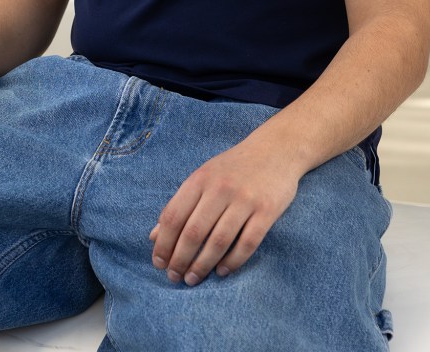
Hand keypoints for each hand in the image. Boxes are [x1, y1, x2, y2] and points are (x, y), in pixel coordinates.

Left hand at [149, 136, 300, 285]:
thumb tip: (154, 236)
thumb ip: (180, 205)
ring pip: (218, 241)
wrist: (275, 149)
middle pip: (194, 232)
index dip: (164, 244)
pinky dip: (232, 262)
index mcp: (200, 179)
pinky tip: (222, 271)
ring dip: (203, 265)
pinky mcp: (267, 211)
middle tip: (175, 278)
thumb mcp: (203, 177)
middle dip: (180, 260)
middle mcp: (220, 188)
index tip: (159, 263)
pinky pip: (247, 243)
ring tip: (193, 279)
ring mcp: (245, 200)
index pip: (174, 216)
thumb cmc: (233, 167)